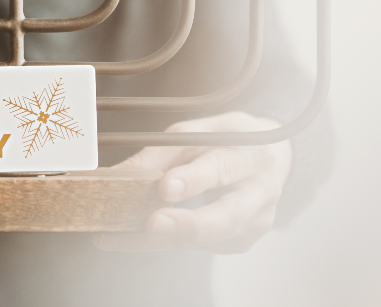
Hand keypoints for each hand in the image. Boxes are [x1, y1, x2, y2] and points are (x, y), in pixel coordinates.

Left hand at [95, 111, 291, 253]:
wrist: (265, 156)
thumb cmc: (224, 140)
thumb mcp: (193, 134)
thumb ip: (158, 154)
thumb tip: (115, 175)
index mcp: (249, 153)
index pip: (222, 167)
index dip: (194, 180)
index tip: (165, 188)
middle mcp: (261, 190)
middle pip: (228, 215)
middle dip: (189, 224)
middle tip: (153, 225)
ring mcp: (257, 220)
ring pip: (212, 238)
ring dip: (166, 239)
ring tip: (123, 237)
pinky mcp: (244, 240)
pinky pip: (203, 247)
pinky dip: (169, 243)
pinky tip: (142, 238)